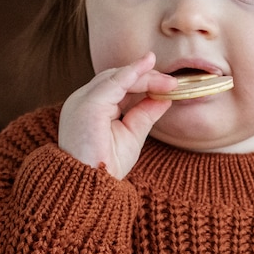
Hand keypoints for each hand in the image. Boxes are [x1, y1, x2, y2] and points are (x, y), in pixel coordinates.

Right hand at [58, 53, 176, 178]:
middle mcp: (82, 100)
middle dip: (146, 76)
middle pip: (116, 77)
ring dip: (144, 76)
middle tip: (172, 82)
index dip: (142, 82)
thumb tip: (165, 98)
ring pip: (116, 77)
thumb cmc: (106, 167)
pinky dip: (132, 72)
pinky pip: (113, 82)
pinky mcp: (88, 104)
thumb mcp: (132, 135)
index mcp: (90, 108)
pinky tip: (148, 66)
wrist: (90, 188)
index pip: (117, 85)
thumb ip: (145, 113)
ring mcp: (82, 101)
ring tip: (168, 81)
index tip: (168, 86)